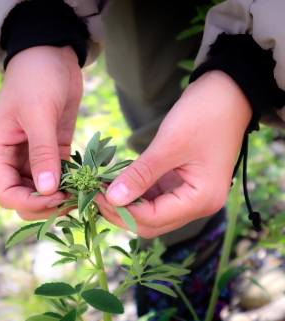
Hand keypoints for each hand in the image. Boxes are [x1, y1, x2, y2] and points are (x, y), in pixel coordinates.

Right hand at [0, 46, 82, 219]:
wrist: (51, 55)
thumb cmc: (36, 78)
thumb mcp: (38, 114)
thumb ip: (41, 153)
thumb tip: (47, 191)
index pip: (6, 195)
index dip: (31, 203)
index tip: (58, 196)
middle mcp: (11, 159)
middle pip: (23, 199)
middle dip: (46, 205)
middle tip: (74, 198)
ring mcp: (32, 157)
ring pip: (42, 192)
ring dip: (60, 197)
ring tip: (83, 192)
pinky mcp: (52, 152)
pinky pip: (58, 178)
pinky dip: (70, 184)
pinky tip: (87, 183)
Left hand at [95, 70, 252, 237]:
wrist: (226, 95)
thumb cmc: (202, 116)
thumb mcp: (168, 145)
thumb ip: (140, 175)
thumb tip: (113, 199)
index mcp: (201, 200)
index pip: (152, 219)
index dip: (121, 210)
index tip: (95, 193)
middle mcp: (198, 206)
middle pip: (151, 224)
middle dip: (120, 212)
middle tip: (94, 193)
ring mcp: (191, 197)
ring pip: (151, 214)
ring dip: (126, 205)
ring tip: (101, 188)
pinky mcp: (182, 186)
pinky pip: (154, 199)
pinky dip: (135, 194)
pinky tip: (117, 183)